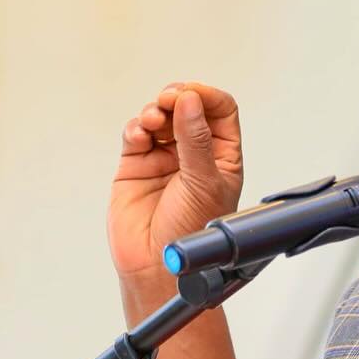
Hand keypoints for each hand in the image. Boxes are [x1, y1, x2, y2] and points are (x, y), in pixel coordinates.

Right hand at [108, 82, 243, 283]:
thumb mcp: (203, 182)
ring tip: (154, 121)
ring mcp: (164, 158)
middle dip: (178, 97)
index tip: (191, 93)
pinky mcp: (136, 165)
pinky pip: (136, 134)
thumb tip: (190, 100)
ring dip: (156, 110)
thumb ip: (196, 139)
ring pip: (161, 117)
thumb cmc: (191, 232)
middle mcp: (194, 154)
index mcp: (222, 156)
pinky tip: (140, 135)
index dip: (206, 97)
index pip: (220, 111)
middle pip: (188, 108)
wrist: (157, 265)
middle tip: (169, 99)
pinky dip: (137, 127)